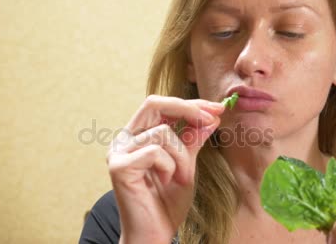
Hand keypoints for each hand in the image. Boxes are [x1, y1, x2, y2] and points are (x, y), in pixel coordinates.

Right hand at [106, 95, 223, 242]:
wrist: (154, 236)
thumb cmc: (167, 204)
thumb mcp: (186, 165)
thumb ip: (193, 140)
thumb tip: (211, 117)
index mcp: (136, 136)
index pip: (160, 106)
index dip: (189, 104)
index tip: (217, 109)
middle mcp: (123, 140)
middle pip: (153, 104)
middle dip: (187, 110)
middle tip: (211, 120)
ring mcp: (118, 153)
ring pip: (162, 132)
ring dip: (182, 154)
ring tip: (183, 176)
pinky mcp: (119, 167)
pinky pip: (155, 152)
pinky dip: (169, 166)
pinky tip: (167, 181)